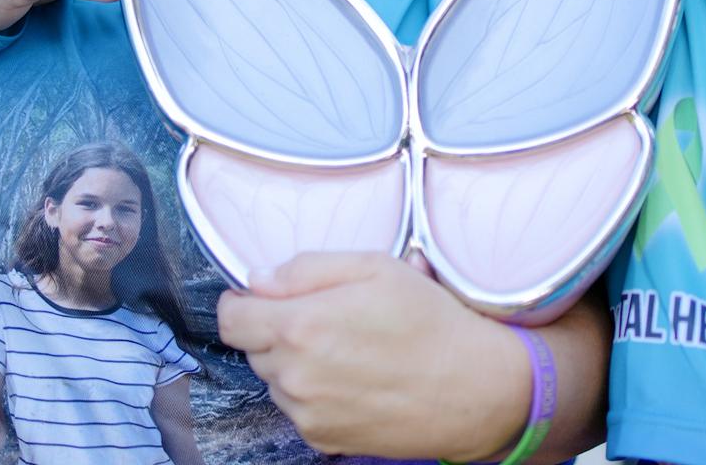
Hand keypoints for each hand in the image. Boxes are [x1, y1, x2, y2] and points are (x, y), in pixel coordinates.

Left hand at [217, 253, 527, 460]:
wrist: (474, 388)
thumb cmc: (429, 320)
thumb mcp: (375, 267)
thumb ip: (306, 268)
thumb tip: (257, 280)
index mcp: (300, 326)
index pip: (231, 318)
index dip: (245, 302)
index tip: (266, 298)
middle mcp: (294, 375)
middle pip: (253, 348)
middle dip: (277, 330)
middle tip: (327, 319)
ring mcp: (307, 412)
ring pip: (276, 379)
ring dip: (296, 363)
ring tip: (348, 351)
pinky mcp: (323, 439)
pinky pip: (299, 409)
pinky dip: (315, 394)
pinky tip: (355, 380)